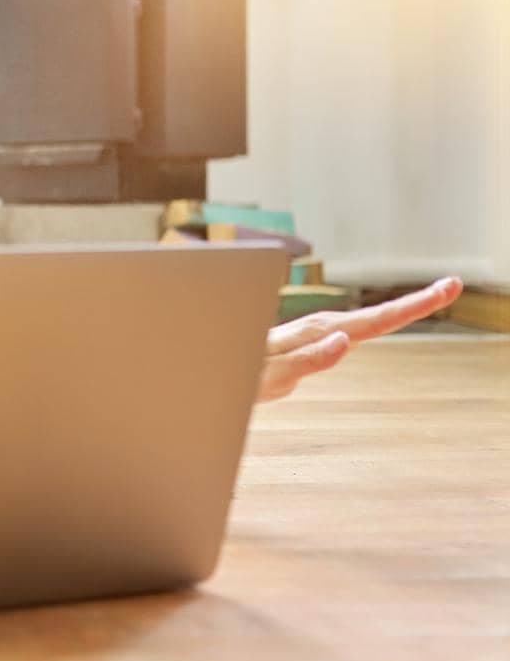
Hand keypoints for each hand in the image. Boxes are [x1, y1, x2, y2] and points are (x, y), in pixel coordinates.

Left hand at [255, 276, 463, 402]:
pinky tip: (385, 322)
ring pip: (365, 320)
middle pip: (377, 315)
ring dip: (399, 309)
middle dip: (415, 301)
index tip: (446, 288)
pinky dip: (377, 322)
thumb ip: (308, 359)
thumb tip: (346, 339)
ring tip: (431, 298)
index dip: (413, 305)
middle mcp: (319, 327)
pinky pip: (349, 330)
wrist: (210, 370)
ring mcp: (315, 334)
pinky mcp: (309, 342)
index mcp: (318, 332)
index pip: (376, 320)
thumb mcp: (272, 375)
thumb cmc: (237, 374)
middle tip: (451, 285)